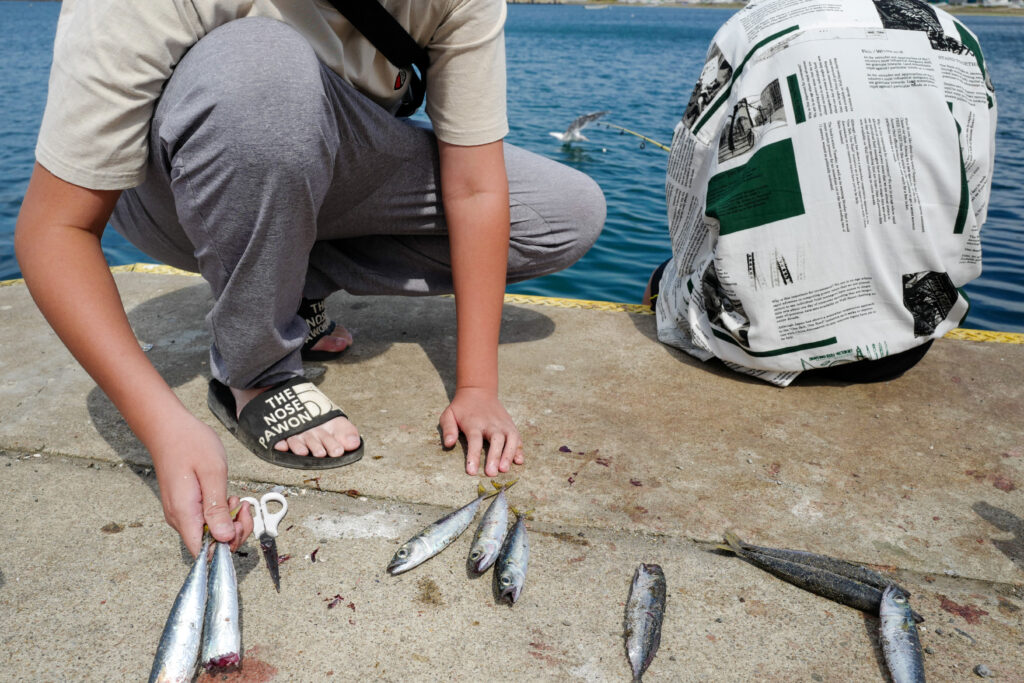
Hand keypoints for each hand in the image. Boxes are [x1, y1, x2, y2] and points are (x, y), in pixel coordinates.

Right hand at [150, 414, 252, 556]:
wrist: (168, 428)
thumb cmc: (190, 444)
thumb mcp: (212, 473)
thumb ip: (218, 508)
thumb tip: (224, 539)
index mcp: (185, 514)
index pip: (203, 552)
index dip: (226, 546)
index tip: (239, 522)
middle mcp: (180, 519)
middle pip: (210, 545)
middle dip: (233, 531)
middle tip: (242, 505)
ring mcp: (182, 513)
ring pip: (210, 533)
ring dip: (229, 520)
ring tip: (235, 497)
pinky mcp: (186, 506)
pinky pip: (206, 520)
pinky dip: (221, 512)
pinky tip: (227, 496)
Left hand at [439, 387, 523, 476]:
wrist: (478, 391)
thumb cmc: (461, 408)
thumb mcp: (448, 415)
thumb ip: (448, 429)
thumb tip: (449, 444)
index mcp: (474, 423)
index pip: (475, 441)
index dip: (474, 456)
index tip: (472, 472)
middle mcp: (491, 424)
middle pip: (496, 440)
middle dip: (495, 457)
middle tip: (492, 473)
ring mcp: (503, 424)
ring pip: (510, 438)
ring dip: (509, 454)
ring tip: (505, 469)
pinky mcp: (510, 425)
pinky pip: (517, 437)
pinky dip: (519, 449)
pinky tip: (519, 461)